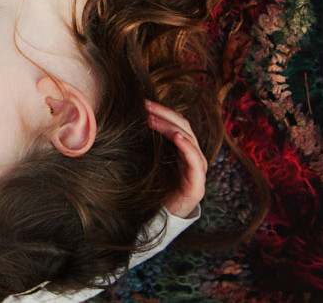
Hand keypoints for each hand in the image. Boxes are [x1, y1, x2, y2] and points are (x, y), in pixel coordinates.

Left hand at [146, 100, 206, 218]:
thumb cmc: (153, 189)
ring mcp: (197, 169)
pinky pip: (195, 161)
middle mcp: (192, 156)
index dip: (162, 112)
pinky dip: (187, 147)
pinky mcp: (197, 184)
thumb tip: (126, 124)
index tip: (143, 103)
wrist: (162, 218)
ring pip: (189, 139)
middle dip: (164, 114)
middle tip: (146, 106)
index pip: (175, 123)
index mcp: (181, 150)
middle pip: (183, 126)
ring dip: (170, 126)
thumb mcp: (148, 162)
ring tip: (154, 119)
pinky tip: (178, 138)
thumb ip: (145, 145)